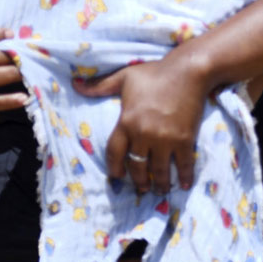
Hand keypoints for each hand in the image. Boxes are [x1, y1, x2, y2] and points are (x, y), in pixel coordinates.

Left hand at [76, 58, 208, 193]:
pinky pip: (182, 164)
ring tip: (160, 190)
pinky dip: (184, 176)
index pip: (114, 153)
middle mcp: (143, 134)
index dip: (114, 168)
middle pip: (137, 166)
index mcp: (126, 122)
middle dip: (138, 180)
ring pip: (159, 170)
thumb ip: (99, 85)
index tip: (116, 177)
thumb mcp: (124, 77)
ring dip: (160, 184)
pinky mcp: (184, 140)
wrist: (187, 71)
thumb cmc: (154, 73)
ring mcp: (164, 139)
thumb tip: (75, 83)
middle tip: (141, 188)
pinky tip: (184, 184)